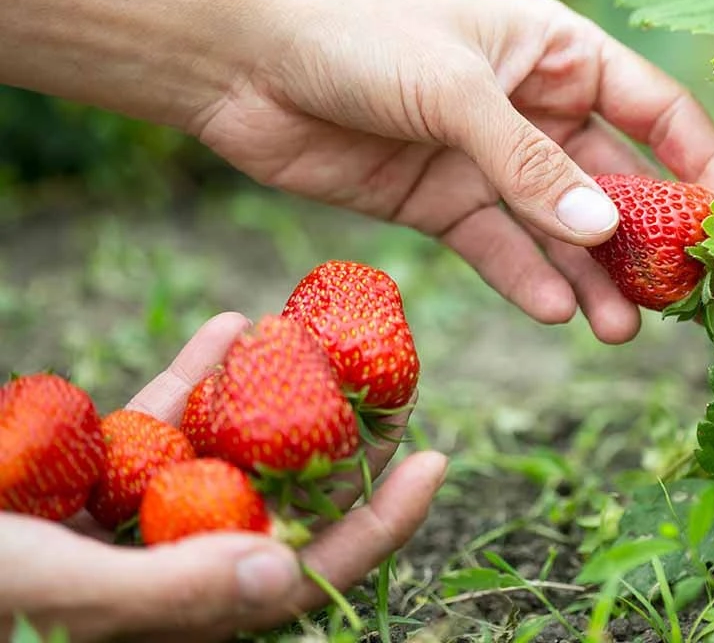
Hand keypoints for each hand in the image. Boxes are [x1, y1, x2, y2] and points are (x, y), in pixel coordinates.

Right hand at [0, 313, 447, 642]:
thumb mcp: (57, 588)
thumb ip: (169, 593)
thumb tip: (279, 575)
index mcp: (185, 611)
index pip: (306, 574)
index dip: (379, 524)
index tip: (435, 458)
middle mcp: (173, 563)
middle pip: (283, 502)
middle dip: (341, 444)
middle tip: (394, 379)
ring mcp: (134, 514)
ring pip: (229, 451)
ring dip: (277, 396)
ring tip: (323, 339)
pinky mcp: (91, 471)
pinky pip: (158, 420)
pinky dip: (193, 374)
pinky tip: (230, 323)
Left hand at [192, 0, 713, 343]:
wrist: (244, 63)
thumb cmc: (359, 39)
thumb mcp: (457, 91)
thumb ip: (530, 164)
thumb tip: (603, 232)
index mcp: (558, 52)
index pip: (655, 111)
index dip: (698, 164)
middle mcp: (535, 108)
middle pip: (614, 181)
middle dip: (643, 240)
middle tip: (677, 300)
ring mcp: (489, 161)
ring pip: (559, 228)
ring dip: (591, 277)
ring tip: (620, 330)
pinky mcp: (443, 204)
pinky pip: (500, 249)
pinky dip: (528, 280)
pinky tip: (558, 313)